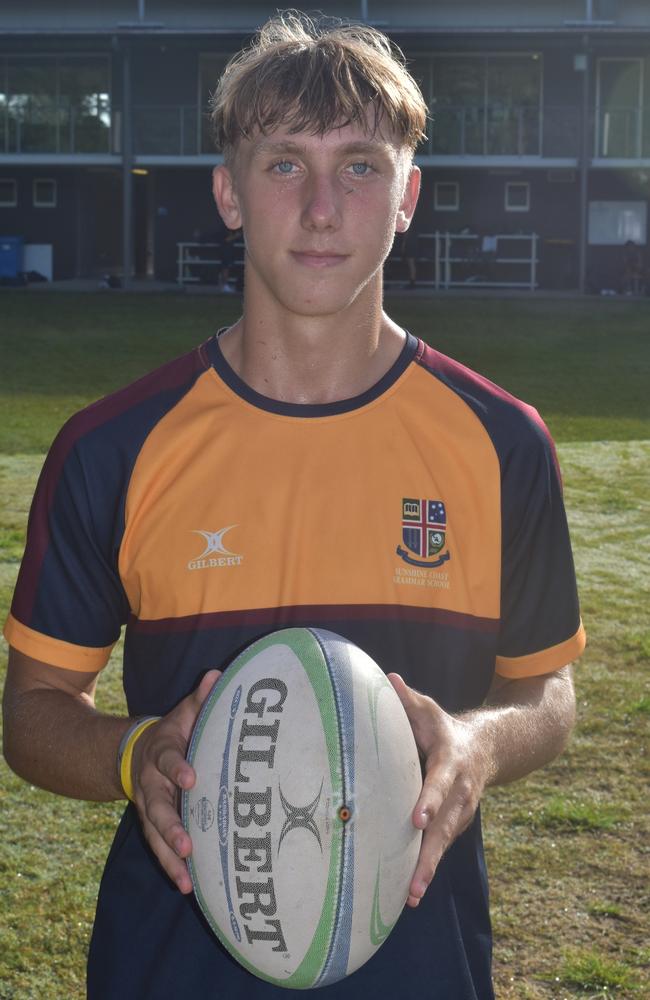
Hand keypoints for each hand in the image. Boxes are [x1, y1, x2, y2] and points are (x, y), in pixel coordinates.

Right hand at [130, 670, 220, 893]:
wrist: (137, 751)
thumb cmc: (175, 731)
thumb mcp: (185, 712)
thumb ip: (200, 698)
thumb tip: (216, 674)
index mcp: (161, 751)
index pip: (168, 758)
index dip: (178, 768)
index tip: (191, 779)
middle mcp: (151, 783)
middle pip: (156, 806)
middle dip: (171, 825)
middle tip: (187, 844)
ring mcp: (149, 807)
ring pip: (155, 833)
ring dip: (170, 856)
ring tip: (186, 877)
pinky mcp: (153, 825)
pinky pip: (159, 848)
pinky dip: (172, 868)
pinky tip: (189, 887)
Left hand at [388, 673, 487, 908]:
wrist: (486, 748)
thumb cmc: (444, 728)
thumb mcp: (429, 710)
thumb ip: (408, 698)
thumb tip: (387, 679)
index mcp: (451, 761)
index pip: (440, 782)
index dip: (430, 800)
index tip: (417, 818)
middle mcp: (460, 791)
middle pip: (445, 826)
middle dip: (430, 854)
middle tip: (414, 881)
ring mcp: (461, 812)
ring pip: (445, 844)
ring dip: (429, 870)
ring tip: (410, 897)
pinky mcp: (456, 825)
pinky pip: (441, 848)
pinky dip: (428, 870)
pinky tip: (410, 894)